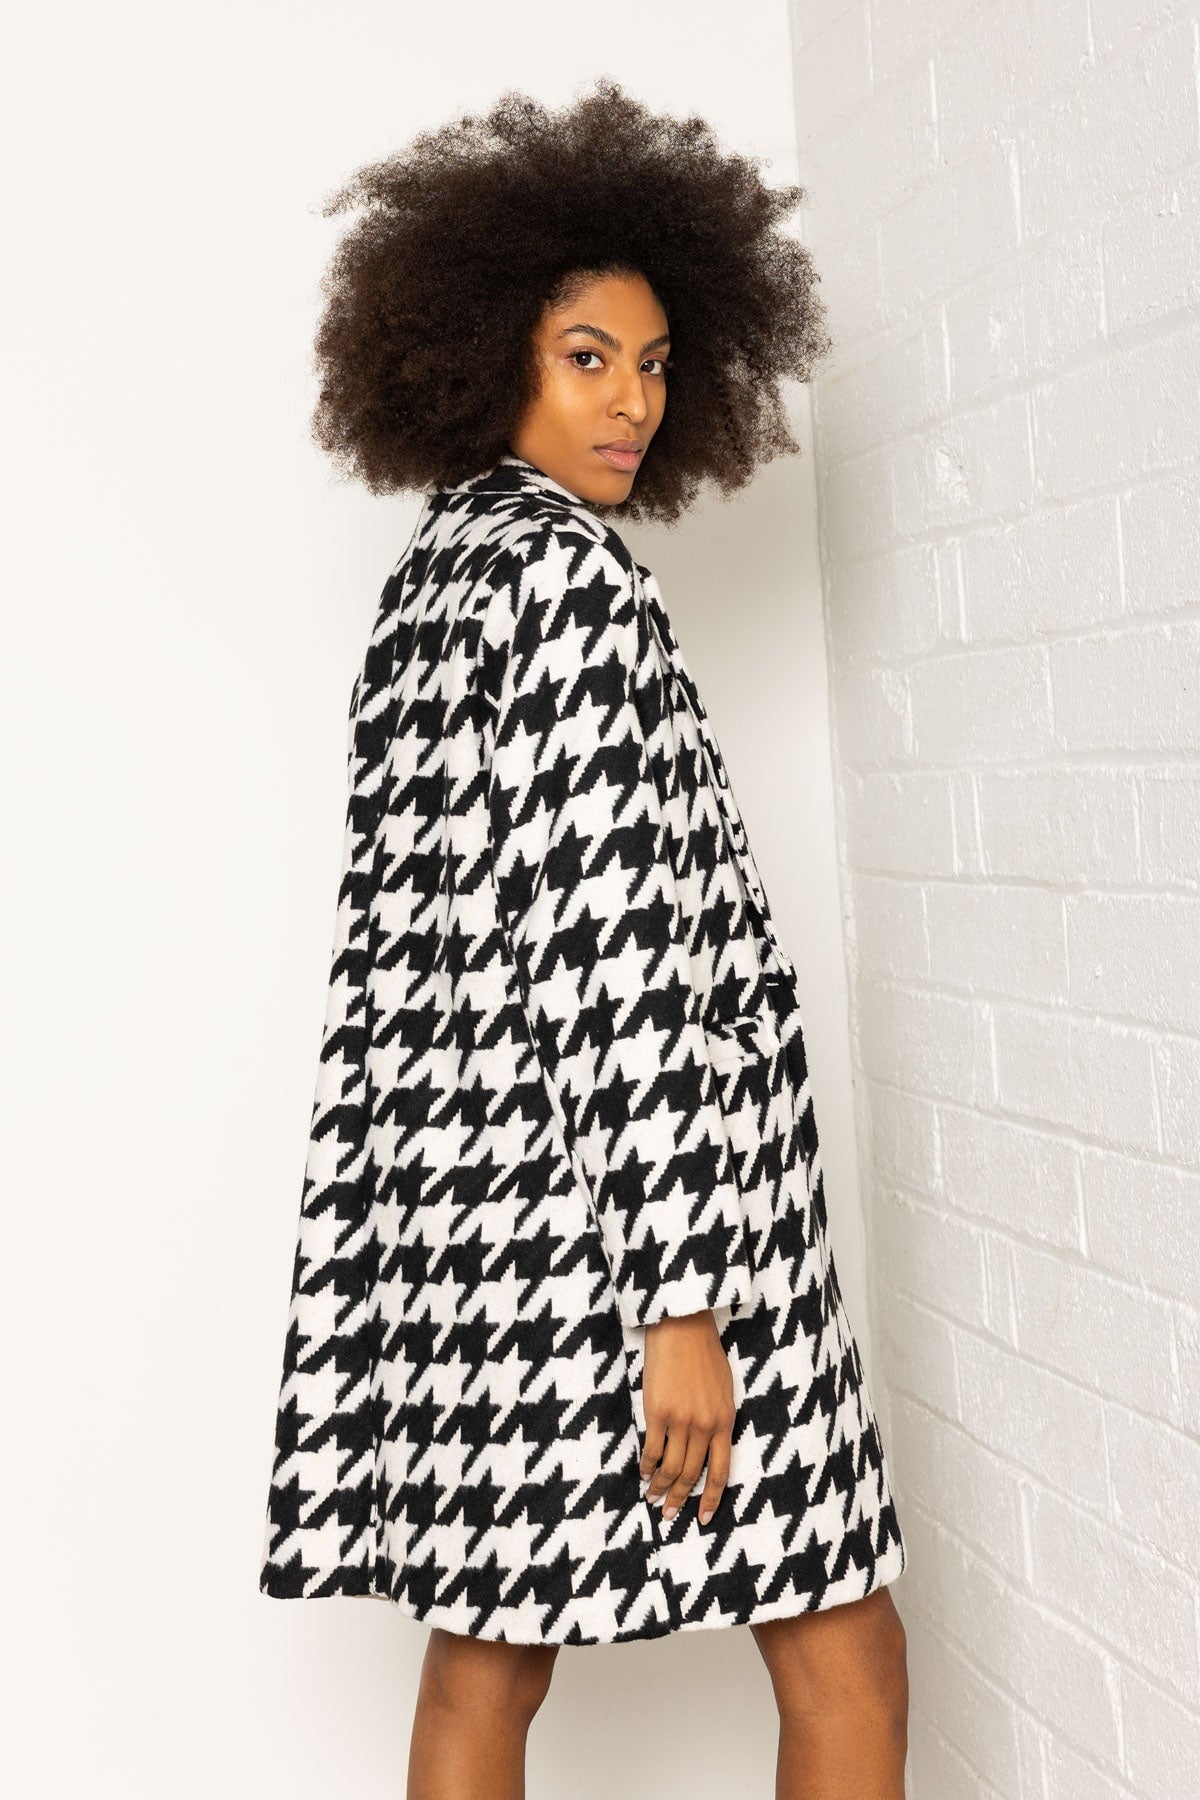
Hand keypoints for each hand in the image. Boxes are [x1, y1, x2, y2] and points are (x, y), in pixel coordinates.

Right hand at [639, 1310, 735, 1526]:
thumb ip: (720, 1419)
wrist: (683, 1327)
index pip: (720, 1471)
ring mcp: (680, 1420)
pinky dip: (647, 1465)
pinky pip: (652, 1449)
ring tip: (653, 1499)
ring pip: (671, 1467)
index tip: (703, 1518)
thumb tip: (711, 1444)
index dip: (711, 1498)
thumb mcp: (725, 1389)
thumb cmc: (705, 1353)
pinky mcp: (657, 1412)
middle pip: (692, 1474)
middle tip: (669, 1515)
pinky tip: (643, 1473)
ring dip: (660, 1487)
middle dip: (680, 1498)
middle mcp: (705, 1426)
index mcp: (725, 1421)